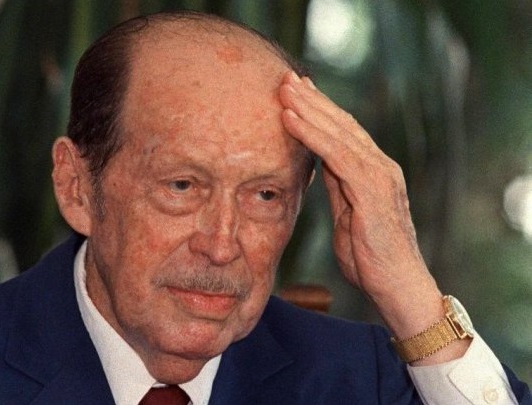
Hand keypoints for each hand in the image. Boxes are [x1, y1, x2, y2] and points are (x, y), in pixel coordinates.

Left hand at [279, 71, 468, 362]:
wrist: (397, 286)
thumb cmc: (370, 256)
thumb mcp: (346, 214)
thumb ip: (336, 186)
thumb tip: (317, 163)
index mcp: (373, 172)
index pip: (344, 133)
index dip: (319, 110)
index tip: (296, 93)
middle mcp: (380, 166)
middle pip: (342, 124)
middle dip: (312, 100)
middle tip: (286, 78)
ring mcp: (380, 176)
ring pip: (340, 132)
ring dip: (309, 109)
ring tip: (284, 89)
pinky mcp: (374, 190)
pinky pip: (338, 154)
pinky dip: (313, 134)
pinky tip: (291, 119)